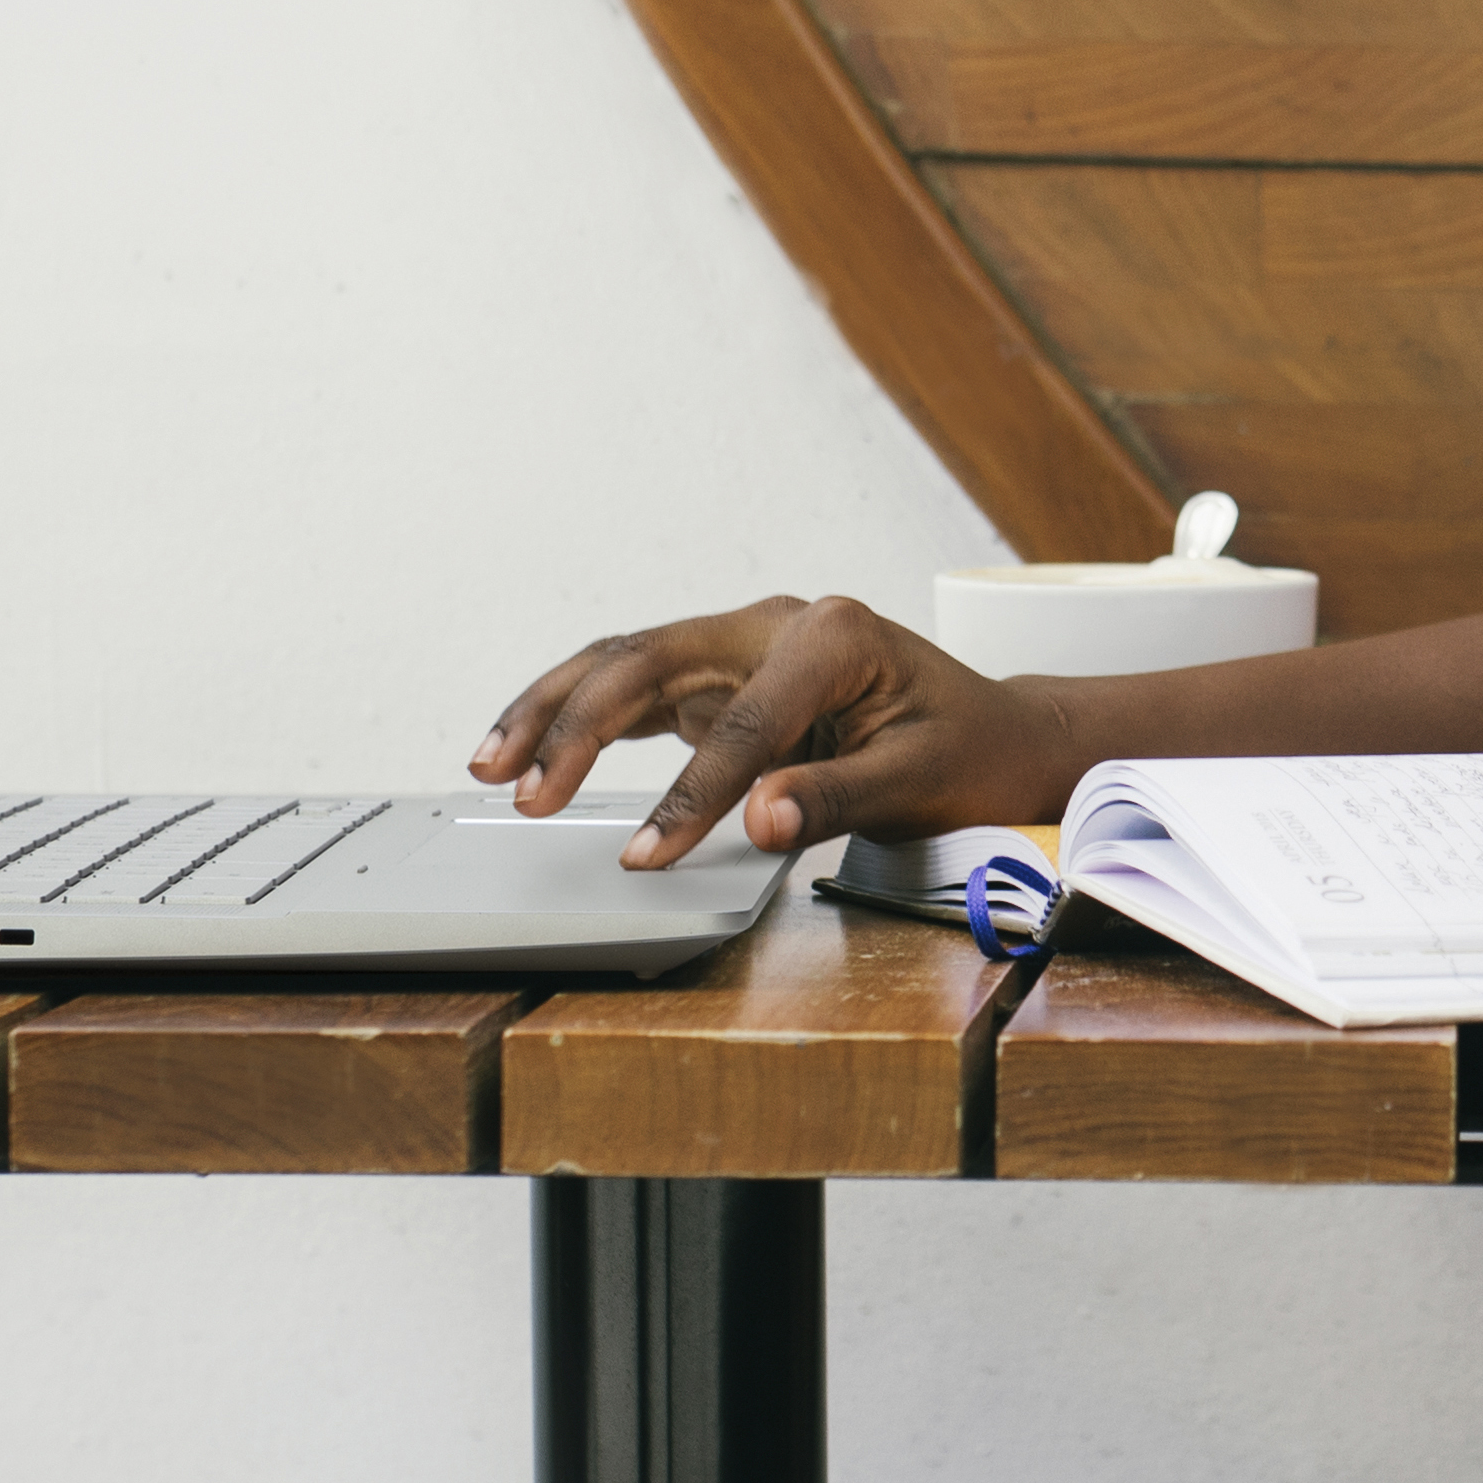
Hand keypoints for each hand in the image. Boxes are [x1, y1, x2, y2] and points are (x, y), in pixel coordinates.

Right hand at [469, 595, 1086, 868]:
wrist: (992, 733)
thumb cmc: (965, 752)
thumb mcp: (917, 780)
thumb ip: (835, 796)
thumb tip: (762, 819)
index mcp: (829, 635)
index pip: (741, 722)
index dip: (691, 796)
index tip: (647, 857)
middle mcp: (773, 625)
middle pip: (648, 660)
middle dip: (576, 725)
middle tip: (525, 793)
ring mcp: (741, 645)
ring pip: (623, 664)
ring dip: (553, 712)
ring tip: (490, 766)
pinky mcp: (721, 676)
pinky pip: (635, 690)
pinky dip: (578, 720)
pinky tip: (529, 757)